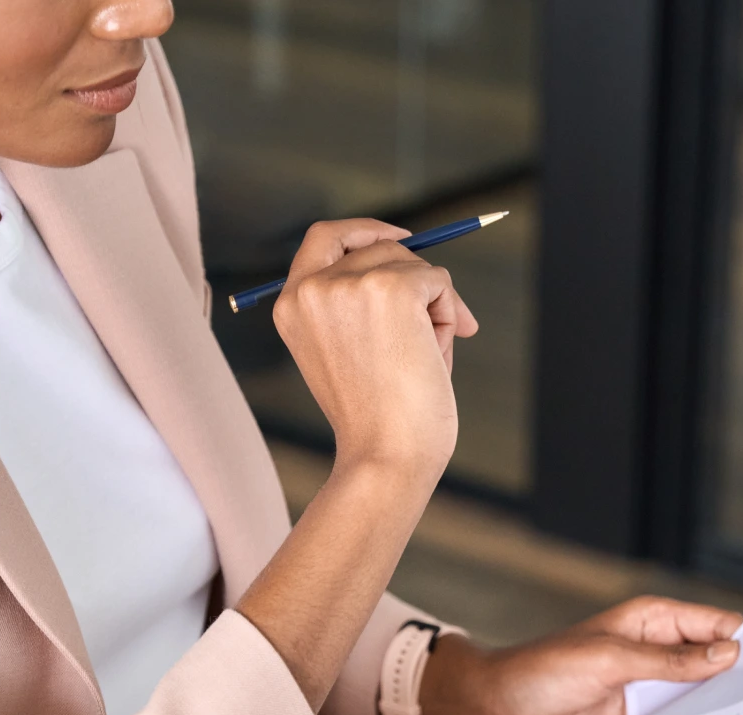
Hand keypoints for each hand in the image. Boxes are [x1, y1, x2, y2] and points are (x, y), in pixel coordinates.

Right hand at [272, 219, 478, 483]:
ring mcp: (349, 284)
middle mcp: (312, 288)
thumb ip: (368, 307)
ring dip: (434, 306)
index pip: (323, 238)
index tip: (401, 239)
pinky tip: (437, 355)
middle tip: (445, 328)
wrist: (385, 456)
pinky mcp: (390, 287)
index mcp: (292, 306)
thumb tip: (430, 276)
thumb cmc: (377, 420)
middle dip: (417, 282)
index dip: (364, 230)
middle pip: (378, 247)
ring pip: (412, 264)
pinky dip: (450, 313)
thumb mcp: (354, 353)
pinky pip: (438, 281)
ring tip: (429, 357)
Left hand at [417, 597, 742, 714]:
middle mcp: (655, 649)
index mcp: (651, 619)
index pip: (716, 624)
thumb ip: (668, 661)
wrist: (498, 709)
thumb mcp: (608, 660)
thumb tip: (725, 654)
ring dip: (723, 707)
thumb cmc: (538, 670)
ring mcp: (648, 684)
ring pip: (701, 693)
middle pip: (715, 661)